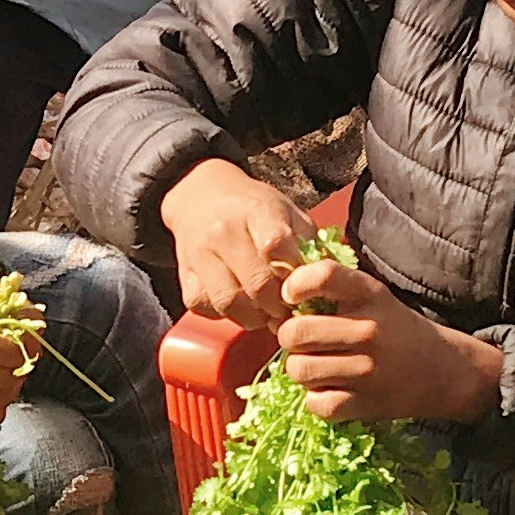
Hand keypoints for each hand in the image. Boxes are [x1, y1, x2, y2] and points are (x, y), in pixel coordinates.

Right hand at [157, 159, 307, 330]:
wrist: (199, 197)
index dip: (294, 274)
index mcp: (256, 211)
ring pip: (229, 302)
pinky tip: (239, 306)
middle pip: (256, 283)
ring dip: (253, 317)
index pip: (276, 245)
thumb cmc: (251, 208)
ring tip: (265, 313)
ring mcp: (201, 254)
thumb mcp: (286, 211)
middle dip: (278, 306)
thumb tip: (329, 277)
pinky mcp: (185, 275)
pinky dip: (225, 314)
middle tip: (287, 310)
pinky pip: (206, 307)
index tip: (301, 284)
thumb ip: (308, 243)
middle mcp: (224, 231)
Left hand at [272, 258, 497, 425]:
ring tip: (318, 366)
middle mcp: (368, 330)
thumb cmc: (395, 328)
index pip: (321, 277)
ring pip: (298, 370)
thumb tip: (279, 287)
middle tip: (305, 342)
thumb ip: (332, 288)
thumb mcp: (372, 295)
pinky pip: (315, 403)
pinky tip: (332, 389)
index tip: (293, 298)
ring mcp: (366, 370)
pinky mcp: (365, 404)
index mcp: (369, 294)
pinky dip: (316, 399)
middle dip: (290, 338)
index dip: (295, 286)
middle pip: (294, 332)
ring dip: (301, 370)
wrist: (444, 370)